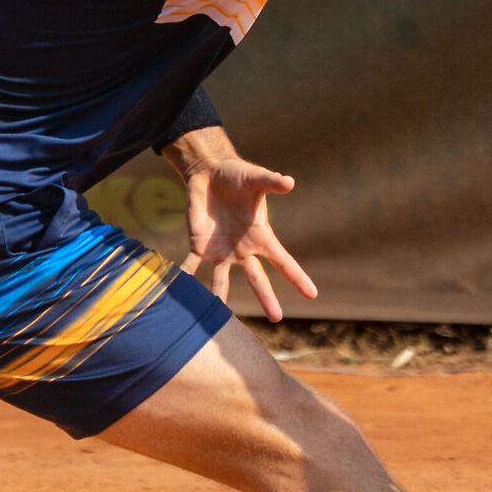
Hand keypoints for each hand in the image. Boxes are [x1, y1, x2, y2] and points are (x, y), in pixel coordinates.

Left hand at [163, 127, 317, 322]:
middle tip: (277, 318)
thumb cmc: (239, 176)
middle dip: (267, 298)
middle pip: (258, 279)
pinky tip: (178, 292)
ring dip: (219, 296)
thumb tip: (289, 181)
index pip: (283, 261)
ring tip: (218, 317)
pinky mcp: (199, 246)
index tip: (312, 294)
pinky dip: (185, 277)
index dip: (298, 277)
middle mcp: (243, 250)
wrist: (210, 173)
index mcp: (261, 237)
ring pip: (221, 280)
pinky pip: (192, 265)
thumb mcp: (257, 178)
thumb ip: (272, 182)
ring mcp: (221, 252)